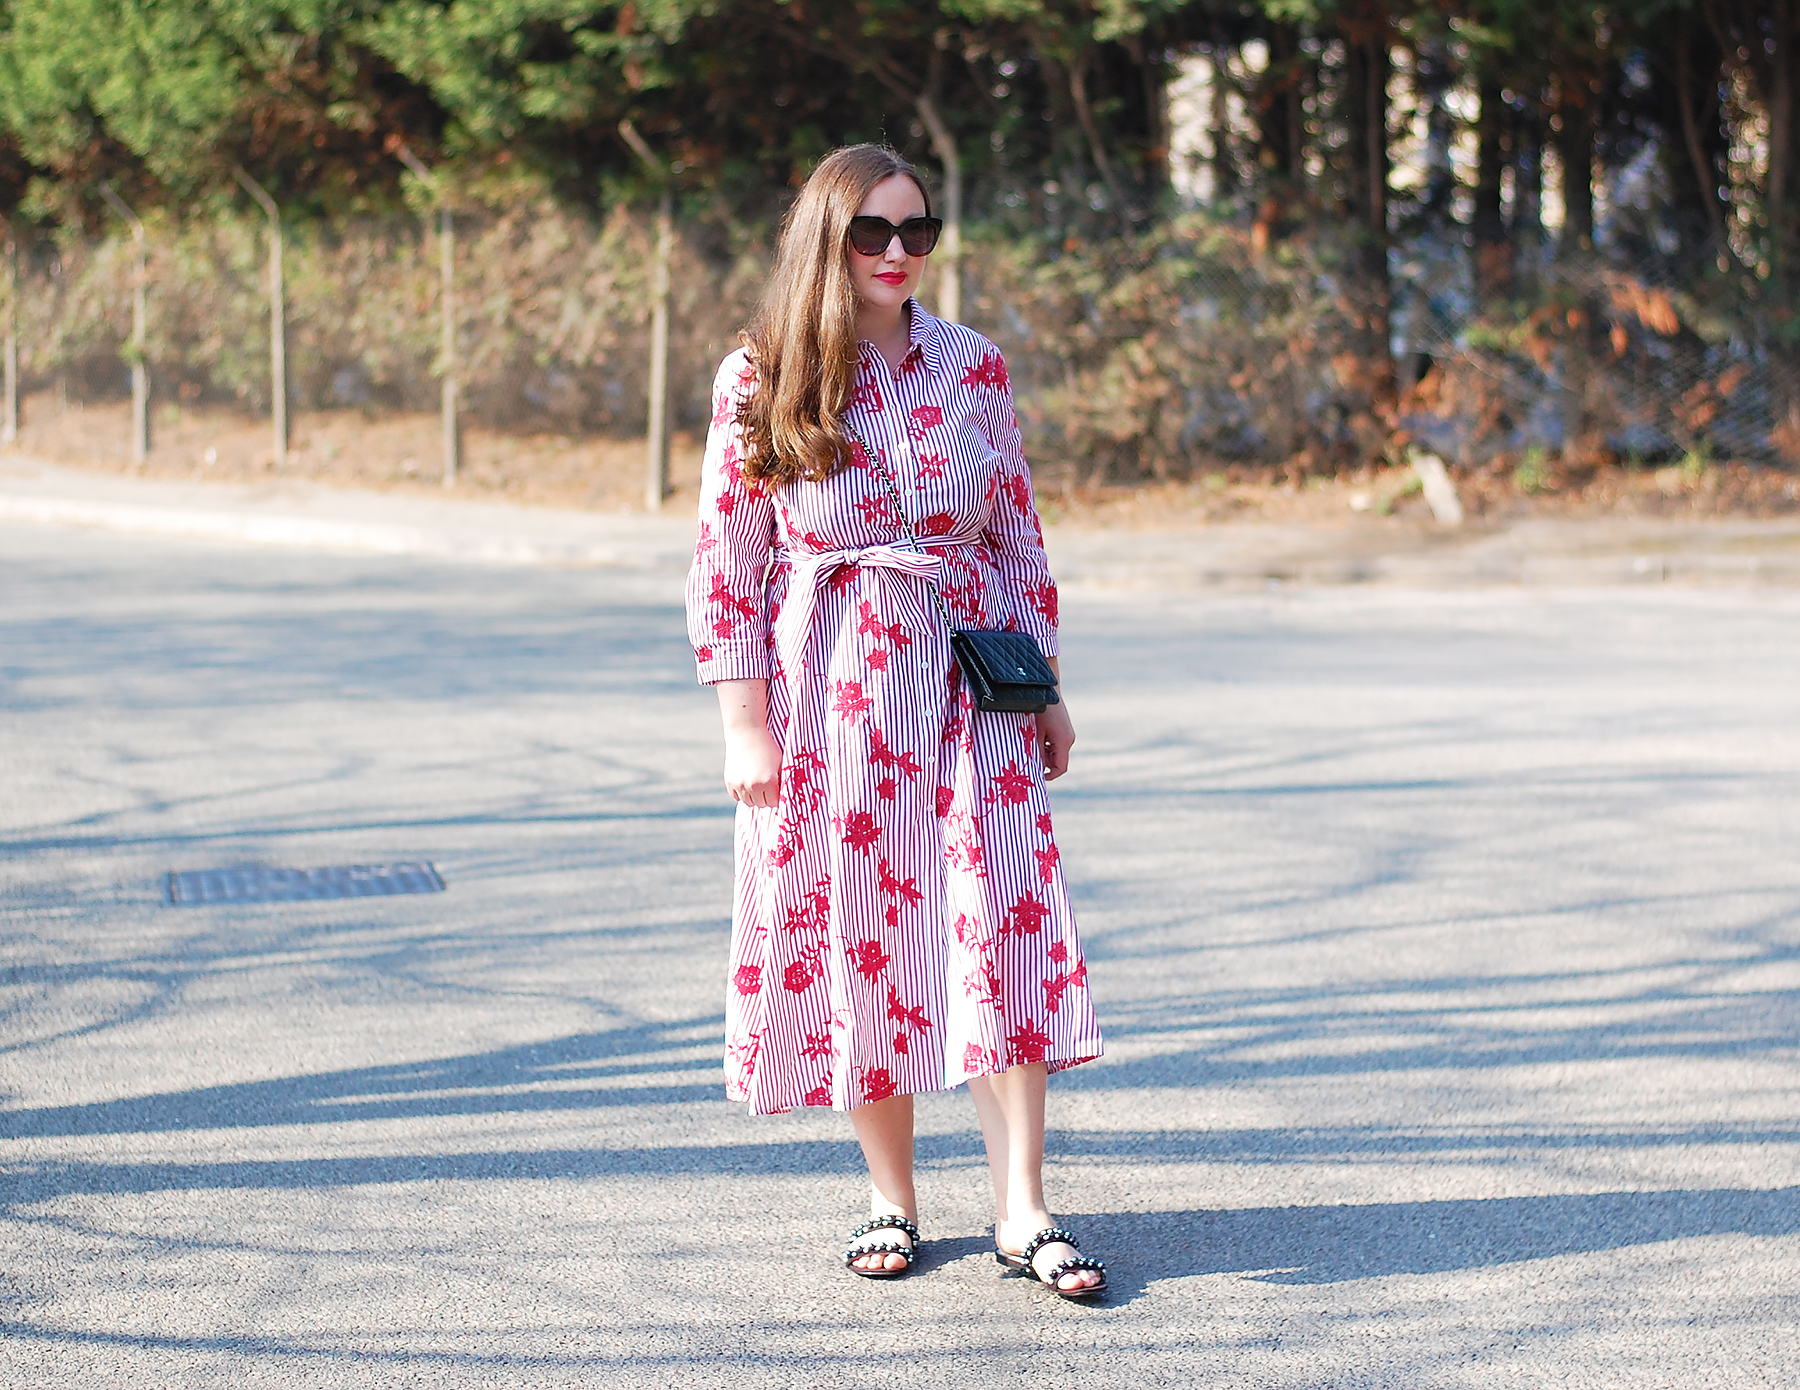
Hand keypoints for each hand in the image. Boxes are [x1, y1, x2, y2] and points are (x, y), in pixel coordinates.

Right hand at [716, 679, 781, 807]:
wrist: (746, 732)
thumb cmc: (767, 746)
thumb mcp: (780, 762)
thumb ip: (784, 780)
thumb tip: (788, 797)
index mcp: (769, 781)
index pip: (774, 803)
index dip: (777, 797)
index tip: (777, 790)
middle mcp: (753, 785)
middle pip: (761, 804)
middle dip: (766, 797)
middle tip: (767, 786)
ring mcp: (740, 785)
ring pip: (749, 802)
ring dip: (754, 797)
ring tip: (757, 784)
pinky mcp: (729, 782)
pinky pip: (737, 797)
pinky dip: (742, 793)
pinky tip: (747, 782)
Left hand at [1036, 695, 1074, 780]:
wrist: (1048, 691)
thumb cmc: (1041, 711)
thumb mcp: (1036, 733)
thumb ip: (1037, 751)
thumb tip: (1035, 766)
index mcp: (1063, 742)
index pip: (1060, 768)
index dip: (1050, 775)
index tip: (1038, 776)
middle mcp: (1069, 740)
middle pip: (1058, 761)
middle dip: (1044, 762)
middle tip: (1030, 756)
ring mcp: (1068, 734)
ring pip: (1057, 753)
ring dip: (1045, 753)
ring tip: (1032, 742)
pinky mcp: (1065, 730)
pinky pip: (1056, 744)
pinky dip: (1047, 745)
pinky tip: (1037, 736)